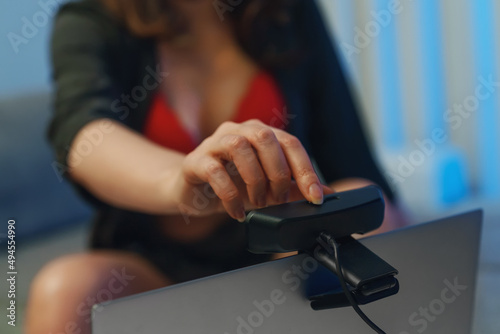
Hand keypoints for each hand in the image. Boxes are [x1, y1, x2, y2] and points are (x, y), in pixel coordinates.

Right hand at [173, 120, 330, 220]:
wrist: (192, 191)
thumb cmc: (232, 184)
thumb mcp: (267, 188)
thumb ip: (294, 187)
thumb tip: (327, 194)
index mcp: (260, 134)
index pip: (290, 143)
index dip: (306, 170)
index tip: (315, 197)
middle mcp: (238, 131)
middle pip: (266, 139)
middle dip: (278, 173)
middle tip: (278, 200)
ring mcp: (214, 143)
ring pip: (240, 147)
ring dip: (255, 181)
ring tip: (257, 203)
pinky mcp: (195, 160)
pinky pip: (215, 171)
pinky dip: (230, 196)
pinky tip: (237, 213)